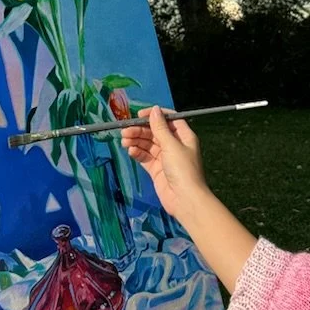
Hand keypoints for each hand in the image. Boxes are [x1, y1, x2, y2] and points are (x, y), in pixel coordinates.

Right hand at [119, 105, 208, 220]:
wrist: (185, 199)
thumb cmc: (182, 169)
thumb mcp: (171, 145)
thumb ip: (160, 128)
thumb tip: (154, 110)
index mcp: (183, 136)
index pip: (168, 120)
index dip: (154, 116)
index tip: (139, 115)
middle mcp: (174, 145)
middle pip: (155, 132)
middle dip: (140, 130)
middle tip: (125, 131)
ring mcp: (165, 158)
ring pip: (148, 144)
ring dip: (136, 141)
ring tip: (124, 141)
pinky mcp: (156, 169)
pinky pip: (145, 157)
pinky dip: (138, 153)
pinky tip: (131, 151)